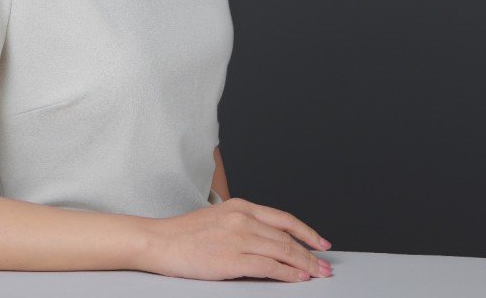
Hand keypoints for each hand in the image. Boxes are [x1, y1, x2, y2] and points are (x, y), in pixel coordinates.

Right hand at [137, 196, 332, 281]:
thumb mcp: (218, 218)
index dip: (306, 231)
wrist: (160, 241)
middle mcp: (243, 218)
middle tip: (325, 265)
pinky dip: (288, 274)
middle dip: (310, 252)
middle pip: (287, 236)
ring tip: (318, 274)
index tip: (320, 242)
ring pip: (283, 251)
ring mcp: (239, 238)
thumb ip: (243, 225)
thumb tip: (269, 241)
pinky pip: (269, 267)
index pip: (283, 218)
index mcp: (240, 206)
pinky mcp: (232, 259)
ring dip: (305, 265)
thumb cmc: (185, 233)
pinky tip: (298, 279)